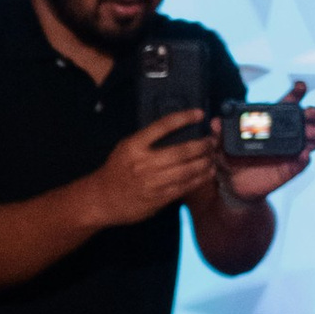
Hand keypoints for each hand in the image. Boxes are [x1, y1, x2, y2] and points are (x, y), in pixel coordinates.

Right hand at [93, 114, 216, 219]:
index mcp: (134, 146)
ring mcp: (152, 182)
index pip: (163, 126)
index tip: (199, 114)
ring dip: (205, 162)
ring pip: (187, 170)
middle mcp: (143, 163)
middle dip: (202, 144)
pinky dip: (199, 179)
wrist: (102, 199)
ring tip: (213, 156)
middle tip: (212, 140)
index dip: (184, 118)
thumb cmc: (116, 171)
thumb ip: (147, 139)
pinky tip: (207, 173)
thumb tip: (176, 129)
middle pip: (182, 150)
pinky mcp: (158, 198)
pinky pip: (184, 187)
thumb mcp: (125, 148)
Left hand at [219, 78, 311, 207]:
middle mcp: (284, 135)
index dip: (294, 94)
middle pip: (303, 119)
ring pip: (309, 138)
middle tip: (309, 113)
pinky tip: (304, 155)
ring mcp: (289, 151)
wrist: (234, 187)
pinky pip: (301, 163)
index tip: (299, 86)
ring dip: (314, 133)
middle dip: (310, 113)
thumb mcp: (222, 148)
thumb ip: (220, 135)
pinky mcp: (289, 168)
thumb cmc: (231, 162)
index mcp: (269, 124)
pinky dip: (304, 159)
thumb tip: (215, 123)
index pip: (286, 105)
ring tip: (313, 133)